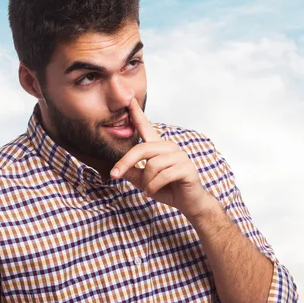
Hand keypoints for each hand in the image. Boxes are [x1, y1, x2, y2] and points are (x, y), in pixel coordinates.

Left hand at [110, 98, 216, 218]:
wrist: (189, 203)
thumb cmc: (167, 189)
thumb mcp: (144, 181)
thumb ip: (132, 172)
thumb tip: (116, 168)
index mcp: (159, 147)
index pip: (146, 127)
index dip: (137, 113)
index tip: (128, 99)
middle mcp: (169, 147)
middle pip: (142, 148)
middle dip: (126, 162)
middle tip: (114, 175)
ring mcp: (180, 156)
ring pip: (153, 164)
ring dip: (146, 181)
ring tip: (148, 190)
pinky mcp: (186, 168)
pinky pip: (163, 175)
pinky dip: (154, 187)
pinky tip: (153, 192)